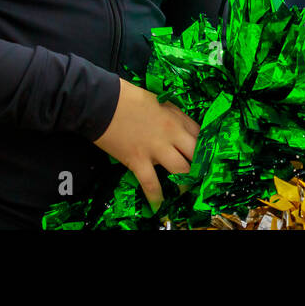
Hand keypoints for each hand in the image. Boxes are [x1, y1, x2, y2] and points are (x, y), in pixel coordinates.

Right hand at [92, 78, 198, 211]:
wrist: (101, 101)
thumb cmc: (127, 97)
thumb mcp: (158, 99)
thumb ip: (171, 115)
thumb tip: (179, 129)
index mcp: (176, 117)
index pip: (200, 136)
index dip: (203, 149)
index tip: (203, 158)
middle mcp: (172, 133)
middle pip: (196, 155)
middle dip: (200, 168)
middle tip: (199, 178)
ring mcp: (156, 148)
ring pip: (181, 171)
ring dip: (185, 185)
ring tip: (185, 193)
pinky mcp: (138, 160)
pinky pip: (151, 184)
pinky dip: (156, 198)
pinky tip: (159, 208)